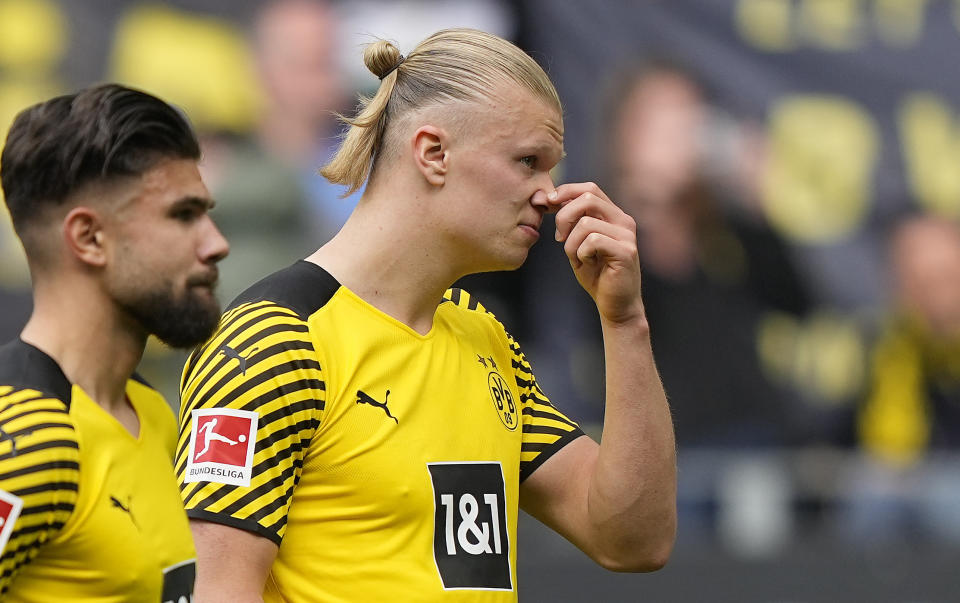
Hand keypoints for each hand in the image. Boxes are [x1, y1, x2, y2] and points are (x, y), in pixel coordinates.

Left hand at [547, 182, 644, 323]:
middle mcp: (623, 220)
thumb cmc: (596, 274)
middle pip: (587, 198)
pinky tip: (588, 263)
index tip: (547, 205)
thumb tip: (546, 198)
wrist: (615, 305)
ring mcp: (627, 235)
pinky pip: (592, 240)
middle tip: (559, 237)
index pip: (589, 189)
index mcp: (613, 215)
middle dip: (564, 216)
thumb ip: (569, 222)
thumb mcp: (577, 244)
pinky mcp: (626, 251)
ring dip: (571, 242)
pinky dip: (581, 253)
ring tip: (578, 257)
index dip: (565, 192)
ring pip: (586, 222)